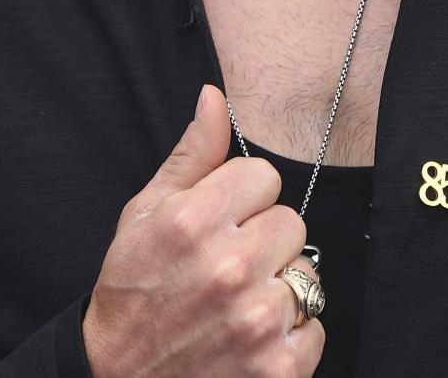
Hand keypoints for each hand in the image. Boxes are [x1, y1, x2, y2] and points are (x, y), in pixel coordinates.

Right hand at [82, 85, 325, 377]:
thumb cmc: (132, 293)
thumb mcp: (144, 214)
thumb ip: (191, 155)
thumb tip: (214, 96)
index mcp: (194, 222)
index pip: (264, 176)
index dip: (244, 198)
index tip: (222, 222)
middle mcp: (228, 268)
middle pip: (290, 223)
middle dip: (264, 241)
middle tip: (228, 267)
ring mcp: (255, 321)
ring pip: (306, 275)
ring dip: (278, 289)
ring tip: (237, 304)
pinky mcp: (275, 369)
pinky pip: (315, 329)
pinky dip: (290, 338)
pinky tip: (250, 340)